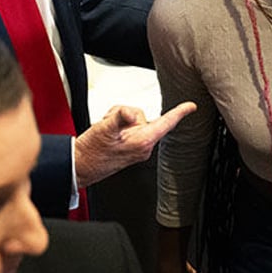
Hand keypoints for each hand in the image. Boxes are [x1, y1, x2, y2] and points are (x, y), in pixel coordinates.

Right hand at [75, 101, 196, 187]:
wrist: (80, 165)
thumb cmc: (92, 152)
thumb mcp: (105, 129)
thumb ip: (121, 117)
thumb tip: (133, 113)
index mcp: (142, 141)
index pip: (166, 123)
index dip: (179, 112)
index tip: (191, 107)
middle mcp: (143, 146)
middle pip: (144, 117)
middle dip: (128, 115)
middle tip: (111, 123)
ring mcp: (137, 148)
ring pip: (135, 121)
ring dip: (120, 120)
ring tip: (106, 130)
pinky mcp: (130, 148)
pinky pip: (129, 128)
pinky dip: (118, 126)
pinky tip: (107, 134)